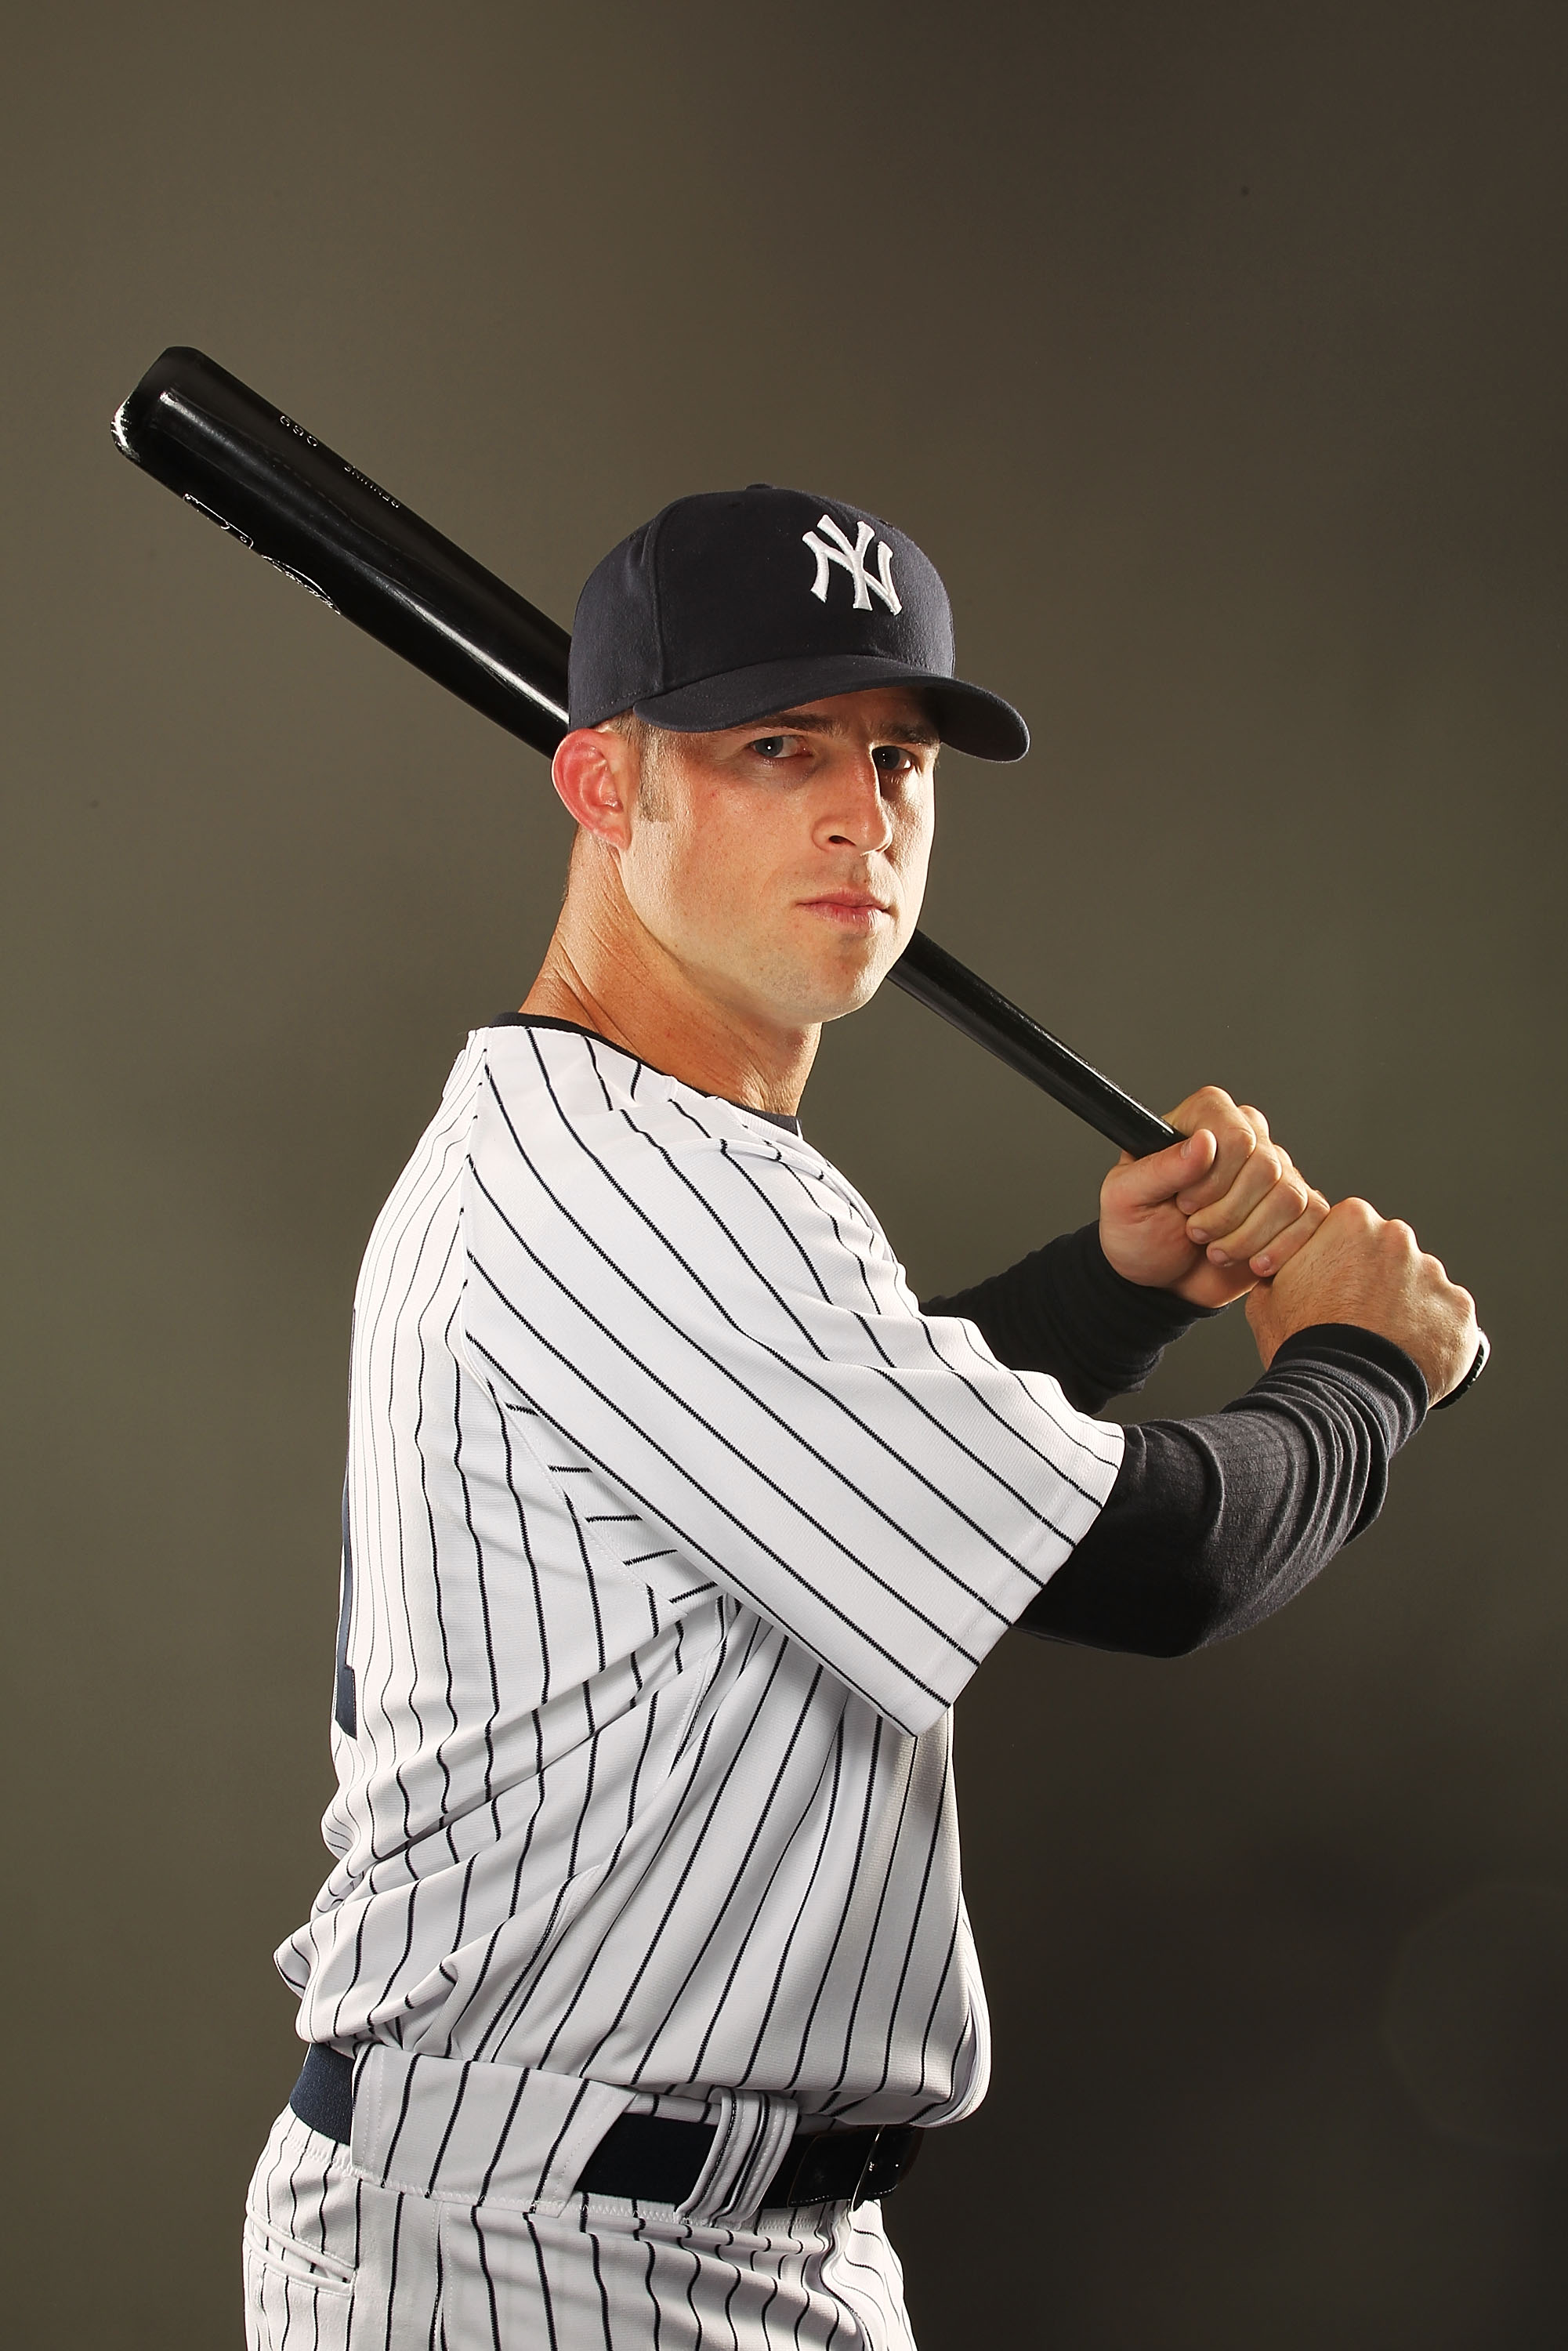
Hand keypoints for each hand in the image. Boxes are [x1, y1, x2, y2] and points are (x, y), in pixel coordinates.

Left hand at [1099, 1085, 1328, 1308]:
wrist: (1160, 1279)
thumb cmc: (1137, 1230)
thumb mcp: (1127, 1199)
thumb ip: (1162, 1168)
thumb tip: (1205, 1142)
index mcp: (1204, 1117)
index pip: (1236, 1135)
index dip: (1214, 1179)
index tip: (1185, 1204)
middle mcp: (1247, 1135)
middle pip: (1266, 1166)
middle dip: (1227, 1214)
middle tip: (1194, 1232)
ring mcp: (1276, 1172)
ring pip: (1290, 1197)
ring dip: (1248, 1237)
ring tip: (1215, 1251)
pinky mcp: (1296, 1209)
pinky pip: (1312, 1220)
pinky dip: (1280, 1250)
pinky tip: (1251, 1262)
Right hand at [1245, 1196, 1479, 1402]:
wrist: (1340, 1392)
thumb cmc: (1301, 1342)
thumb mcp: (1267, 1295)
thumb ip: (1285, 1267)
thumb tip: (1281, 1266)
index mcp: (1352, 1221)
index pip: (1351, 1231)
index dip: (1342, 1262)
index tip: (1336, 1288)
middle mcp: (1399, 1237)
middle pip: (1391, 1254)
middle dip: (1380, 1280)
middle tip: (1359, 1318)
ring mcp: (1434, 1273)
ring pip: (1421, 1287)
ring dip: (1408, 1308)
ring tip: (1383, 1344)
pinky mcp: (1459, 1309)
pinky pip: (1447, 1318)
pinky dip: (1433, 1334)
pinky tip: (1408, 1355)